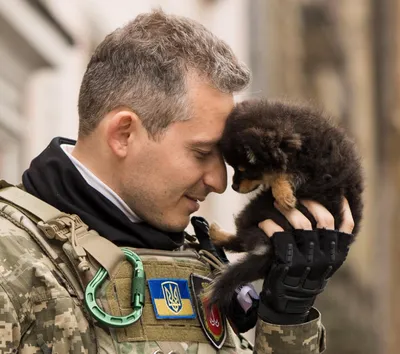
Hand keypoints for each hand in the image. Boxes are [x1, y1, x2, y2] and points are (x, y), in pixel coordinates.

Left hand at [257, 198, 354, 324]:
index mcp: (336, 255)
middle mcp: (325, 257)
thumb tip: (320, 212)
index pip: (345, 227)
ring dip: (288, 210)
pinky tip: (264, 223)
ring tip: (277, 204)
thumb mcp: (320, 263)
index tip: (336, 193)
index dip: (343, 208)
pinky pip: (279, 236)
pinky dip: (269, 226)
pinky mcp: (288, 264)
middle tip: (294, 197)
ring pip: (301, 224)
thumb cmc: (303, 277)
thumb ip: (324, 243)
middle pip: (323, 220)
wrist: (288, 305)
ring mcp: (307, 261)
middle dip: (309, 204)